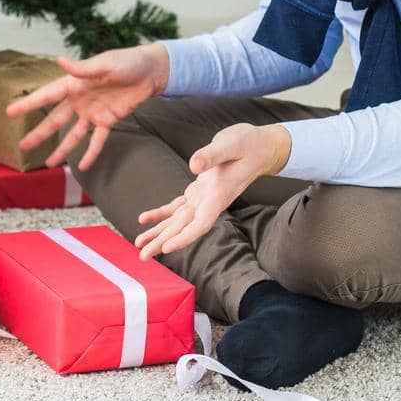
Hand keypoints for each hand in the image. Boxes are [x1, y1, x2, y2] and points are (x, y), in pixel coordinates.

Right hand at [5, 43, 169, 171]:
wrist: (150, 71)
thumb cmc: (126, 62)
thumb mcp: (105, 64)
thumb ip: (82, 68)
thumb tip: (60, 61)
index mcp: (74, 83)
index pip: (46, 95)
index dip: (28, 104)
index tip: (9, 112)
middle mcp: (79, 100)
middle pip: (55, 120)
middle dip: (39, 134)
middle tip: (22, 146)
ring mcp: (93, 112)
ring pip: (73, 134)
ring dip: (62, 149)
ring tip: (49, 164)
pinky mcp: (109, 121)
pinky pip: (97, 140)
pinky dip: (91, 152)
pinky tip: (83, 166)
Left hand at [134, 123, 291, 259]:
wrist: (260, 148)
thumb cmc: (249, 145)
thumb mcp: (232, 144)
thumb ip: (212, 155)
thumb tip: (193, 165)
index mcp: (219, 194)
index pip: (201, 223)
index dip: (184, 237)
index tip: (167, 248)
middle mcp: (210, 201)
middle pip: (184, 227)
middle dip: (163, 242)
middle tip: (143, 256)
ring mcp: (204, 197)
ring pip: (178, 220)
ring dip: (159, 233)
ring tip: (140, 244)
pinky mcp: (199, 190)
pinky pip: (177, 206)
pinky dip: (161, 213)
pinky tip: (145, 219)